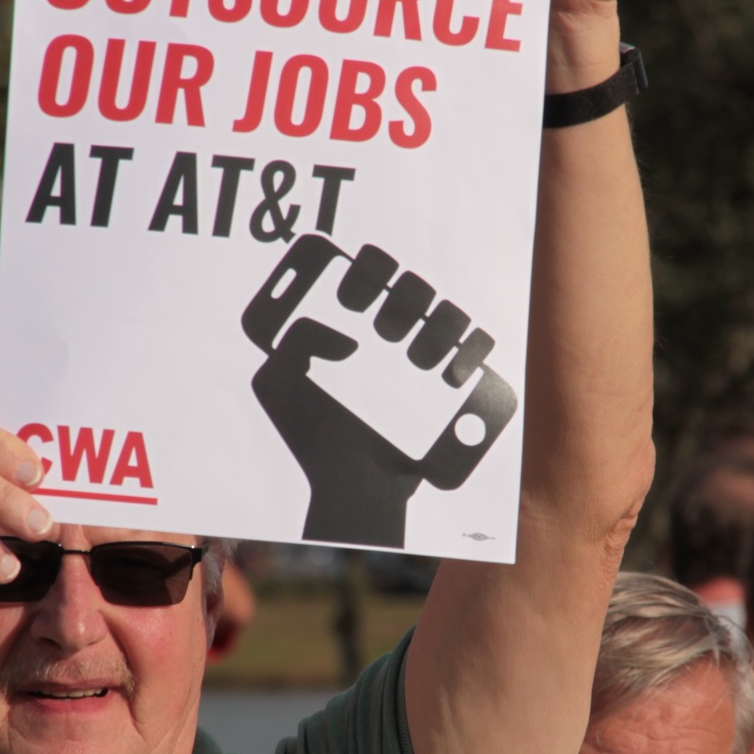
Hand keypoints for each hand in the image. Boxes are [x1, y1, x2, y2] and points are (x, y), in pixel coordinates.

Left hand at [242, 234, 516, 547]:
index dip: (365, 268)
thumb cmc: (312, 434)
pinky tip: (450, 375)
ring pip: (448, 313)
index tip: (350, 295)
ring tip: (417, 360)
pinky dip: (473, 352)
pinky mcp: (455, 383)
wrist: (353, 484)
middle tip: (383, 329)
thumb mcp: (277, 382)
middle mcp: (393, 333)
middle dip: (402, 297)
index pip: (369, 271)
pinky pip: (477, 350)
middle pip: (413, 286)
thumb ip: (292, 340)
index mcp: (353, 322)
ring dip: (438, 325)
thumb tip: (348, 339)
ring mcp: (426, 356)